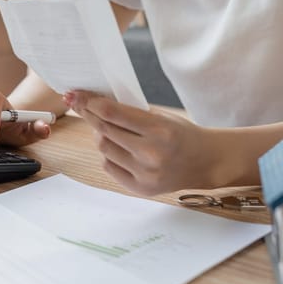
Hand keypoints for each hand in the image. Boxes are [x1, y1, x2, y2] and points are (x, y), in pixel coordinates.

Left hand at [64, 90, 222, 194]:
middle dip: (89, 115)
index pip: (113, 113)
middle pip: (104, 131)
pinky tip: (116, 147)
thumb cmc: (181, 134)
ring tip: (105, 128)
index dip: (90, 102)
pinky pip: (109, 166)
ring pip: (103, 149)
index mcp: (159, 130)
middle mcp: (151, 154)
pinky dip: (108, 154)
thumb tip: (93, 103)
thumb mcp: (162, 117)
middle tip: (77, 104)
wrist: (205, 162)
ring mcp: (145, 174)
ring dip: (100, 135)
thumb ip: (131, 113)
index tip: (76, 95)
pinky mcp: (140, 188)